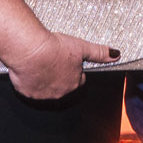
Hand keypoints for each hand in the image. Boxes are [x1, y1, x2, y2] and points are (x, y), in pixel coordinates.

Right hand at [3, 31, 117, 99]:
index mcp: (74, 83)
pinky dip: (29, 81)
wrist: (30, 51)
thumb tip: (116, 54)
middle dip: (59, 75)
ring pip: (46, 88)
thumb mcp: (81, 47)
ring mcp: (42, 95)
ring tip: (40, 63)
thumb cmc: (54, 48)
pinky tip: (29, 69)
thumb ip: (99, 52)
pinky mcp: (27, 93)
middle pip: (62, 85)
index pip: (78, 80)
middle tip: (52, 61)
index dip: (73, 69)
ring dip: (44, 79)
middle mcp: (60, 93)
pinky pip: (29, 89)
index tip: (67, 61)